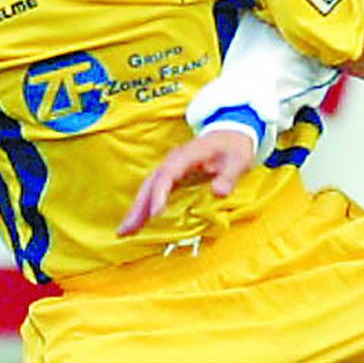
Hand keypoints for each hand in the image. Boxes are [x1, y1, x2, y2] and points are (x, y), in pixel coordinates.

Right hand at [118, 128, 255, 235]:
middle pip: (150, 183)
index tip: (155, 214)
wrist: (232, 131)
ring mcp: (170, 167)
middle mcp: (173, 161)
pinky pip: (154, 191)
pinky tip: (138, 223)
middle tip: (125, 230)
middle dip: (138, 206)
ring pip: (148, 188)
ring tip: (125, 231)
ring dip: (136, 209)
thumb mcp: (238, 160)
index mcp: (187, 155)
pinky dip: (144, 206)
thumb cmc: (234, 147)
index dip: (159, 193)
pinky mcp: (172, 175)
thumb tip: (219, 193)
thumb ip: (229, 176)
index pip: (167, 174)